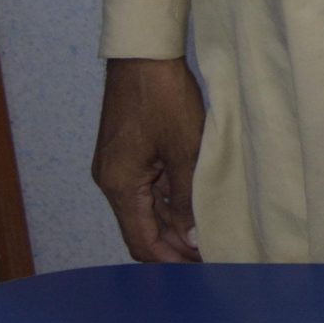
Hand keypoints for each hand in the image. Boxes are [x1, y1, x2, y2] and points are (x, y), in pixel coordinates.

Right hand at [91, 56, 204, 261]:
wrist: (144, 54)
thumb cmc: (163, 96)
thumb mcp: (185, 148)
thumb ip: (187, 196)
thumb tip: (191, 238)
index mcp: (119, 185)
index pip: (141, 241)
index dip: (170, 259)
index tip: (200, 268)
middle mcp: (111, 180)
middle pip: (142, 227)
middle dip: (174, 244)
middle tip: (211, 254)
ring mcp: (118, 166)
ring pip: (146, 208)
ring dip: (173, 222)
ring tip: (207, 233)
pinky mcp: (127, 152)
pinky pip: (148, 187)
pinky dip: (170, 199)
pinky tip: (194, 203)